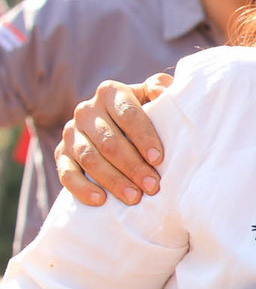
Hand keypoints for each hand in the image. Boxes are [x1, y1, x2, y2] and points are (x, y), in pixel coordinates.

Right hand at [56, 73, 173, 205]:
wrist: (120, 126)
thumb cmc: (147, 111)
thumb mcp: (154, 95)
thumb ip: (160, 87)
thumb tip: (160, 92)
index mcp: (110, 92)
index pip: (128, 114)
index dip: (144, 137)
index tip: (158, 159)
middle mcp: (86, 110)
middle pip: (109, 140)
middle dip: (133, 166)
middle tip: (152, 186)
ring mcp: (71, 132)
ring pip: (90, 158)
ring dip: (113, 180)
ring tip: (135, 198)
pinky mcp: (61, 154)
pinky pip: (66, 173)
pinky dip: (82, 188)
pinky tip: (101, 200)